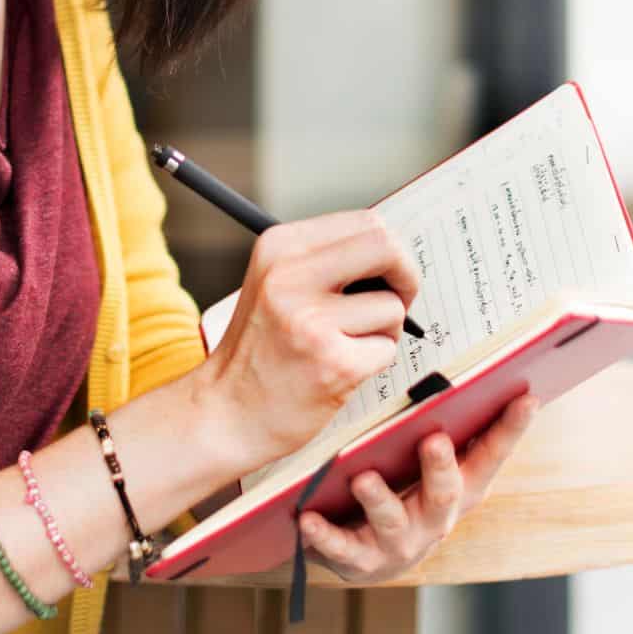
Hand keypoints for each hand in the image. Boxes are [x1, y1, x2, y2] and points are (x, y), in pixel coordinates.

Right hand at [196, 210, 420, 475]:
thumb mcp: (276, 282)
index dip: (389, 249)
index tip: (385, 274)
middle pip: (386, 247)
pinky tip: (339, 369)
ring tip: (345, 344)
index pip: (365, 222)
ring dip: (383, 330)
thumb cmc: (262, 348)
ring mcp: (310, 319)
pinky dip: (373, 362)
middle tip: (396, 299)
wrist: (227, 411)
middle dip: (405, 275)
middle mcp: (290, 275)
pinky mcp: (333, 362)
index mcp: (279, 246)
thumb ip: (325, 260)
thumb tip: (394, 252)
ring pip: (392, 306)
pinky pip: (386, 349)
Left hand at [297, 393, 538, 583]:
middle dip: (441, 469)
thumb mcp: (420, 462)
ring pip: (393, 522)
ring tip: (363, 478)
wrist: (358, 551)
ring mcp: (399, 544)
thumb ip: (436, 425)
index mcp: (457, 491)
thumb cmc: (396, 488)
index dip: (510, 430)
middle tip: (435, 440)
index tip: (527, 397)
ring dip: (379, 499)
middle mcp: (435, 520)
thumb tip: (449, 370)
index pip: (489, 458)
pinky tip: (308, 520)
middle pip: (446, 494)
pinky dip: (325, 535)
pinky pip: (342, 548)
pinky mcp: (360, 561)